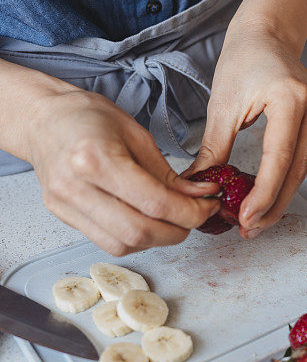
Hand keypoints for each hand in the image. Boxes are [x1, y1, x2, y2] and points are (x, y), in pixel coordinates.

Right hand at [28, 90, 219, 254]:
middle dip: (178, 230)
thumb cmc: (89, 118)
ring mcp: (65, 206)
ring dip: (157, 239)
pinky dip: (136, 239)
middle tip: (196, 216)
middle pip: (138, 231)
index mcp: (96, 158)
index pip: (154, 202)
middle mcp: (76, 187)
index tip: (208, 206)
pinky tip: (149, 222)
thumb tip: (201, 197)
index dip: (190, 211)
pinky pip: (107, 242)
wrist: (43, 119)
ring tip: (174, 220)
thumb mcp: (138, 135)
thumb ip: (168, 173)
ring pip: (122, 244)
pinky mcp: (63, 217)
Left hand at [186, 22, 306, 238]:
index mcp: (291, 99)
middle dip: (272, 205)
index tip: (245, 219)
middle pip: (296, 171)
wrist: (267, 34)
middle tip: (249, 230)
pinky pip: (302, 157)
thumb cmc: (243, 60)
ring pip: (301, 168)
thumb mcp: (222, 105)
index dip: (264, 194)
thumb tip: (201, 189)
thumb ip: (215, 150)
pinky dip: (284, 179)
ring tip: (254, 220)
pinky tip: (266, 195)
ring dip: (279, 197)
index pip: (280, 159)